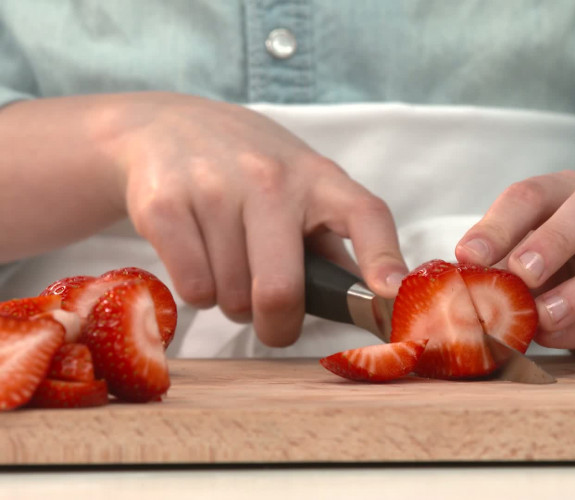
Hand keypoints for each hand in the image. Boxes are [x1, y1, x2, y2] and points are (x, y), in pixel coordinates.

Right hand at [102, 93, 406, 346]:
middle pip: (279, 290)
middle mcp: (269, 178)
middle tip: (273, 319)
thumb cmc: (249, 171)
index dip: (383, 258)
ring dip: (233, 303)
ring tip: (230, 268)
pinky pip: (192, 290)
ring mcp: (213, 188)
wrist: (163, 126)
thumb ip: (336, 243)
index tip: (392, 294)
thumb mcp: (302, 187)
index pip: (365, 215)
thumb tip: (377, 302)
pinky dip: (198, 294)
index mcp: (318, 178)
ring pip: (231, 299)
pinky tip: (200, 261)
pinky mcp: (162, 205)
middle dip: (278, 325)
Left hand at [456, 171, 574, 357]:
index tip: (466, 256)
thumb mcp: (525, 256)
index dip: (498, 224)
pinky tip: (556, 335)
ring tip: (540, 315)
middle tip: (519, 272)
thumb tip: (455, 289)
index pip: (534, 194)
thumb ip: (497, 266)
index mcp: (570, 194)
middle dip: (555, 238)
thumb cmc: (560, 270)